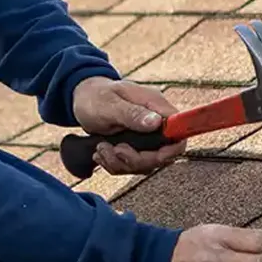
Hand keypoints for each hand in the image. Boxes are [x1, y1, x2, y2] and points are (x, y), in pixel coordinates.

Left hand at [71, 76, 185, 174]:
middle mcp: (155, 121)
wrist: (82, 99)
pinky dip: (115, 164)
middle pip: (163, 154)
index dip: (171, 148)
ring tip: (101, 148)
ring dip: (121, 163)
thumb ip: (132, 113)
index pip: (179, 130)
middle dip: (136, 160)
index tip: (150, 155)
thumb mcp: (109, 104)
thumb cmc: (95, 96)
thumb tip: (157, 122)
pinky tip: (101, 153)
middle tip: (115, 150)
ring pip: (146, 163)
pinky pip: (132, 165)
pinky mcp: (135, 146)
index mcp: (154, 105)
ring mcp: (146, 135)